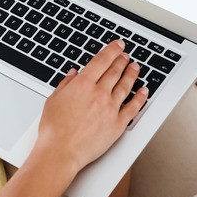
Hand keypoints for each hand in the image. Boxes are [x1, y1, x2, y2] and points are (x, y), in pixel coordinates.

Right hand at [34, 40, 147, 173]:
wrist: (61, 151)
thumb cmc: (54, 129)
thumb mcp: (53, 99)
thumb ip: (65, 84)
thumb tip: (72, 74)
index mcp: (83, 85)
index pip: (102, 61)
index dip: (112, 50)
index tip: (118, 45)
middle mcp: (99, 93)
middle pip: (115, 71)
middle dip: (121, 60)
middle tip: (125, 55)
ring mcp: (110, 109)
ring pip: (125, 86)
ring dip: (132, 74)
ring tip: (135, 67)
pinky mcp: (118, 124)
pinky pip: (133, 108)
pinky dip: (140, 98)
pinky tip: (143, 91)